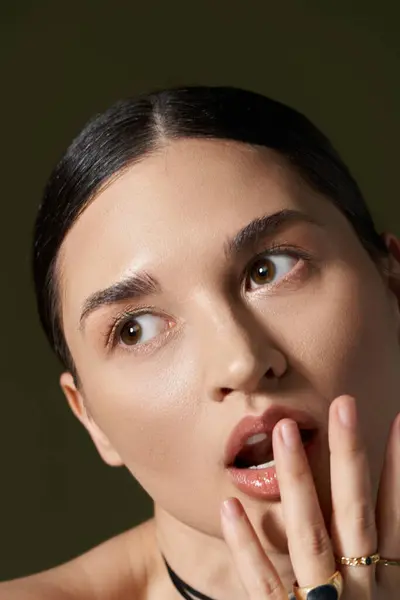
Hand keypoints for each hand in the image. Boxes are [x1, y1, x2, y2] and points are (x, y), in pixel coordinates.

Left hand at [220, 395, 399, 598]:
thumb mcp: (374, 598)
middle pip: (355, 513)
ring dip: (297, 480)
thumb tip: (372, 505)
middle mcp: (359, 588)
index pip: (391, 515)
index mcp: (383, 581)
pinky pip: (264, 584)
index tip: (395, 420)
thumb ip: (369, 561)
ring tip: (284, 430)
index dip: (396, 468)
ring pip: (310, 536)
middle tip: (343, 403)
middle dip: (349, 456)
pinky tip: (230, 506)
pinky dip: (247, 546)